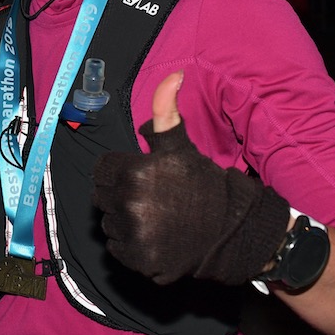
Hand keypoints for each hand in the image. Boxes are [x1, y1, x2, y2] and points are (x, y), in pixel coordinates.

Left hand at [91, 71, 290, 284]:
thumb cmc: (203, 184)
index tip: (142, 178)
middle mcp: (130, 203)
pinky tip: (156, 237)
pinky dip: (131, 246)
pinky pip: (117, 249)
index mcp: (133, 171)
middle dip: (120, 196)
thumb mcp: (181, 145)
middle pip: (102, 197)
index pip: (102, 170)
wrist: (232, 230)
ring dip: (124, 221)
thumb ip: (166, 109)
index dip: (120, 172)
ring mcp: (134, 234)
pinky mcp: (139, 259)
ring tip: (156, 218)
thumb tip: (174, 74)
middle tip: (151, 199)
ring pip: (109, 223)